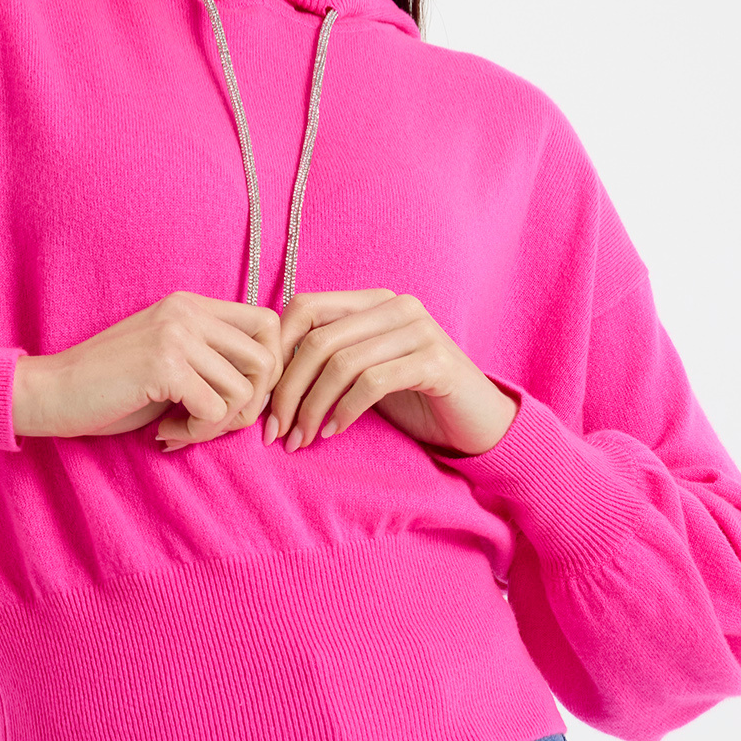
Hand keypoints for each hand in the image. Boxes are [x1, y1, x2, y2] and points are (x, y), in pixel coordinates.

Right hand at [12, 292, 282, 442]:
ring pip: (245, 389)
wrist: (48, 393)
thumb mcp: (168, 360)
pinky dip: (197, 432)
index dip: (267, 370)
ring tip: (183, 430)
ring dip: (220, 424)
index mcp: (190, 305)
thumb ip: (210, 361)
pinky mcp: (164, 366)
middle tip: (213, 423)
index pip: (268, 324)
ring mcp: (176, 335)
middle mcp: (187, 312)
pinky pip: (215, 410)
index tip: (238, 401)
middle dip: (251, 404)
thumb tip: (266, 390)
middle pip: (267, 359)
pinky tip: (166, 433)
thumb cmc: (107, 387)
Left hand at [258, 289, 518, 457]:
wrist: (477, 422)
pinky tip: (333, 433)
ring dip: (311, 408)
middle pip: (317, 340)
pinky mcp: (436, 361)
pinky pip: (372, 382)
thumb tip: (264, 376)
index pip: (304, 307)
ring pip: (341, 363)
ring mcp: (419, 329)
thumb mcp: (363, 372)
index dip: (276, 351)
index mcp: (372, 301)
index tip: (262, 399)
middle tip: (274, 432)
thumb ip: (326, 360)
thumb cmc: (413, 399)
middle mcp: (395, 305)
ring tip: (299, 440)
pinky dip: (345, 410)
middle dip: (287, 391)